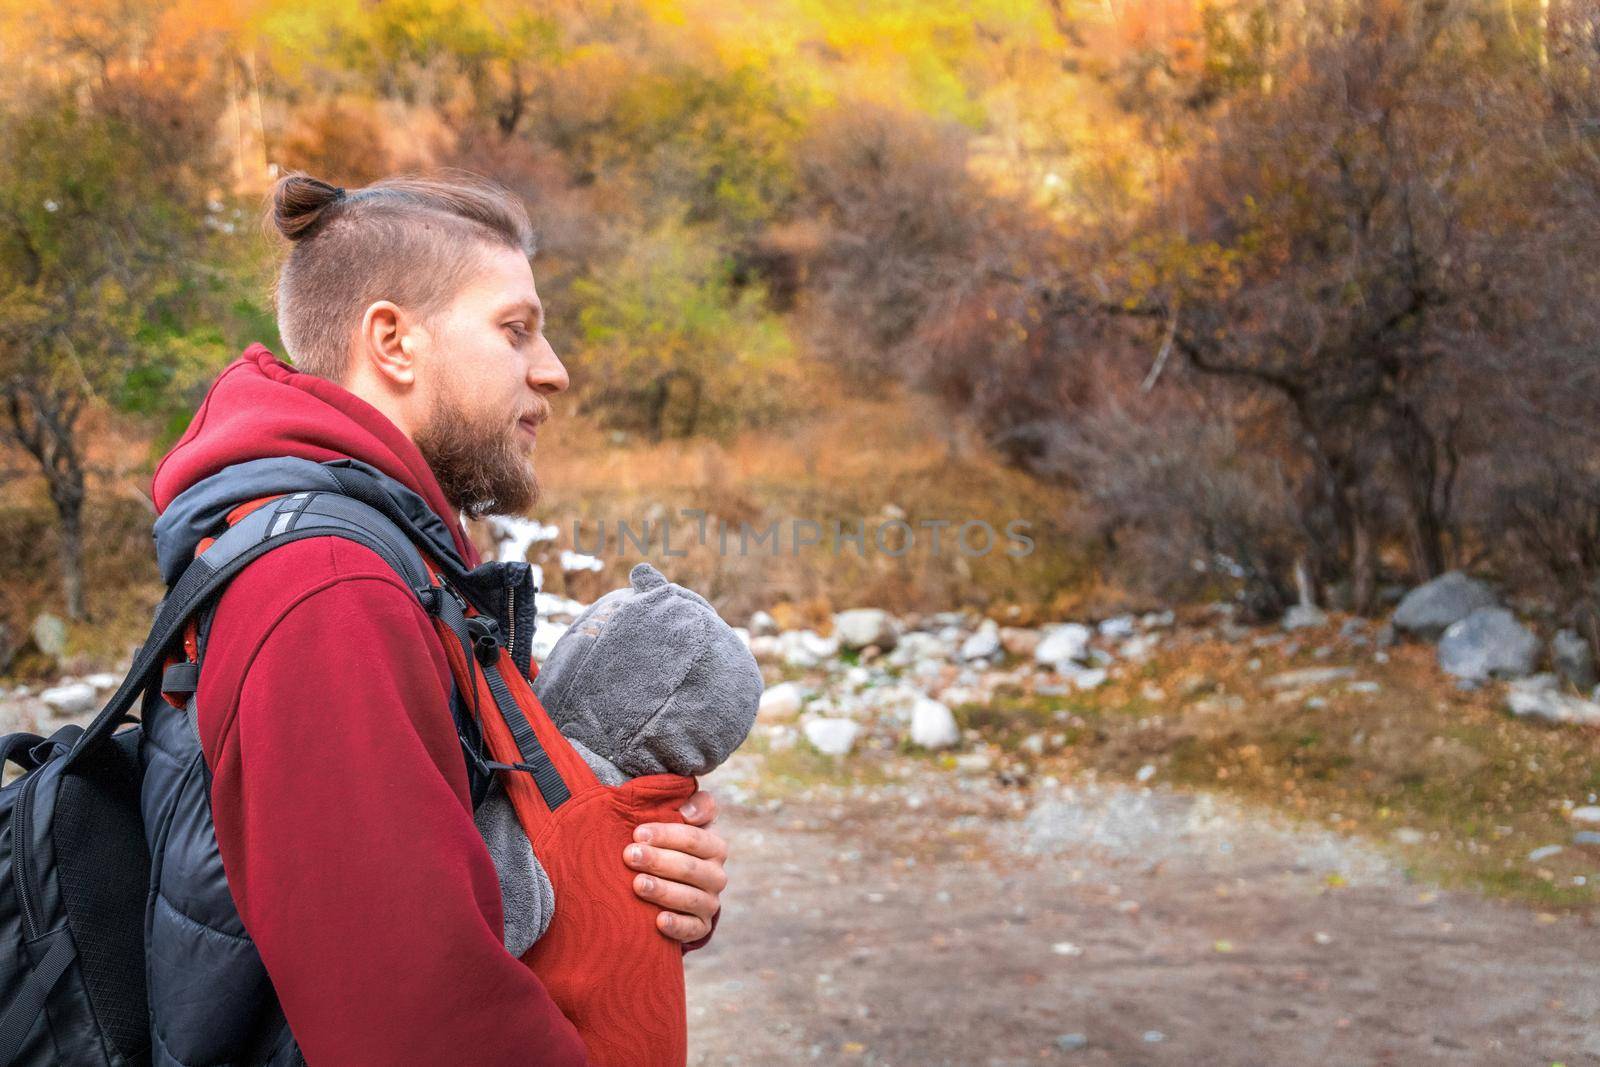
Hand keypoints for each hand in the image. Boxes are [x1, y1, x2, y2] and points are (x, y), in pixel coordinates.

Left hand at [623, 790, 725, 941]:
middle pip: (689, 868)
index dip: (666, 835)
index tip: (638, 833)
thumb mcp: (687, 822)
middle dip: (658, 860)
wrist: (677, 886)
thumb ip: (697, 806)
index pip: (694, 838)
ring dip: (663, 890)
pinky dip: (677, 925)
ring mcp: (710, 903)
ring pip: (690, 898)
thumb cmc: (675, 846)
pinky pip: (692, 929)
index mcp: (715, 847)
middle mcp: (716, 875)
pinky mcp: (700, 927)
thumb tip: (688, 813)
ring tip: (637, 884)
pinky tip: (658, 921)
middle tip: (629, 855)